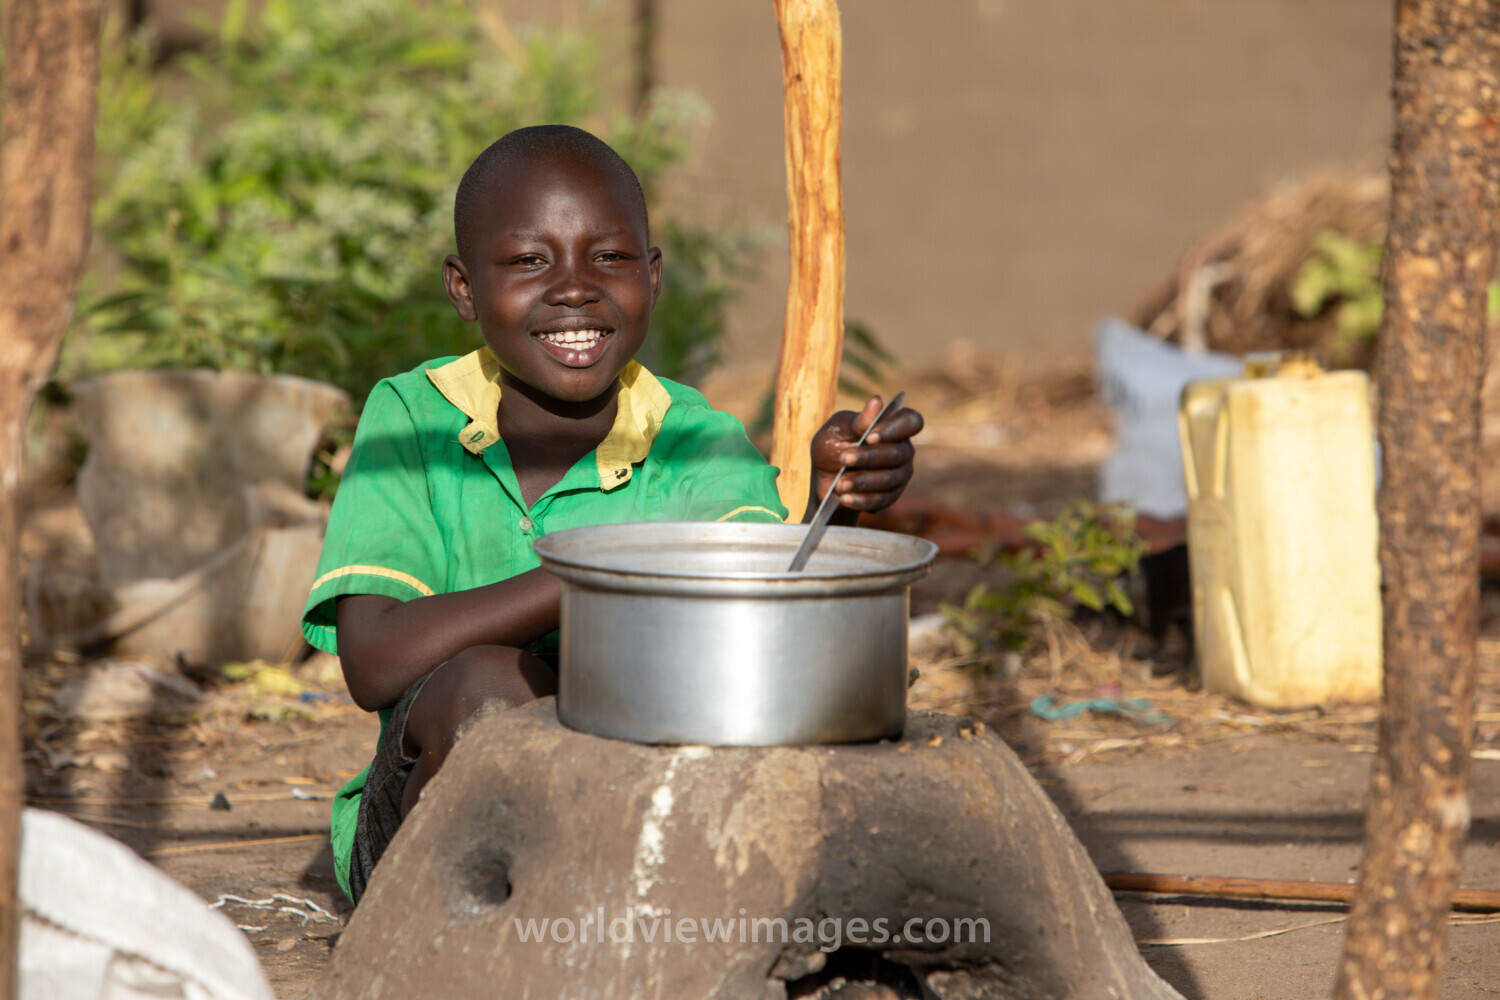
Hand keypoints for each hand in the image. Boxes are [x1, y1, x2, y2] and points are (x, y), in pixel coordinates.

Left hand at [806, 395, 923, 520]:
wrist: (824, 478)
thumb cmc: (832, 446)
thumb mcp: (837, 430)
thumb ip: (858, 420)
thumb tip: (877, 401)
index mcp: (893, 427)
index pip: (911, 422)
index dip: (894, 429)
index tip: (870, 436)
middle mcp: (903, 449)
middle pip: (897, 453)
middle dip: (869, 457)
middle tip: (843, 458)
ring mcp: (900, 474)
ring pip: (890, 478)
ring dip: (863, 480)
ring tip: (839, 484)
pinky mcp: (891, 495)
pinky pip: (882, 499)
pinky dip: (862, 499)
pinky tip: (845, 498)